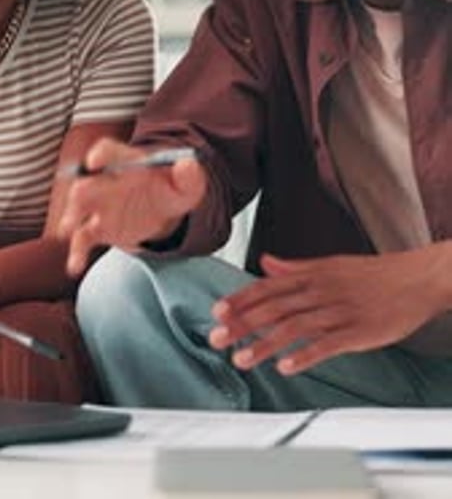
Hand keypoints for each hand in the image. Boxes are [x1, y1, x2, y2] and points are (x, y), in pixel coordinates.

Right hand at [58, 139, 206, 274]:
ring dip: (70, 217)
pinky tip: (75, 267)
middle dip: (80, 189)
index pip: (109, 151)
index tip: (95, 161)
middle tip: (78, 197)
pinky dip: (77, 253)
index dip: (101, 154)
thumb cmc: (172, 188)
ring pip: (78, 209)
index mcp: (127, 162)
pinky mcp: (97, 229)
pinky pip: (82, 239)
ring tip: (67, 230)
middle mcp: (106, 181)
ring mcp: (99, 205)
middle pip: (86, 181)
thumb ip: (189, 176)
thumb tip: (189, 165)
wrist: (163, 211)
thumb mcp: (187, 183)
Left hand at [209, 246, 450, 375]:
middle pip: (275, 307)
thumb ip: (294, 268)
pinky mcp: (357, 331)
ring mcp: (338, 311)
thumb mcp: (330, 264)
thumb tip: (265, 262)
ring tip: (242, 360)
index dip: (241, 300)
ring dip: (266, 344)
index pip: (268, 286)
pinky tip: (286, 367)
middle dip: (243, 324)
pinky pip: (328, 344)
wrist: (414, 278)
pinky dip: (306, 355)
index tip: (217, 313)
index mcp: (312, 274)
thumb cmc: (371, 274)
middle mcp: (320, 291)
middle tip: (217, 339)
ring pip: (295, 327)